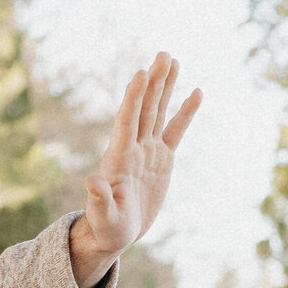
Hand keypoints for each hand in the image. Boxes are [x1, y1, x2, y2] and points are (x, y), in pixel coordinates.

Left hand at [68, 52, 202, 287]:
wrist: (116, 232)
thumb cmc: (107, 228)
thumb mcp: (103, 217)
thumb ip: (99, 199)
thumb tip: (91, 181)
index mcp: (119, 158)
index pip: (127, 122)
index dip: (133, 98)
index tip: (141, 73)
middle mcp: (133, 148)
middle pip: (145, 109)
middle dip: (154, 82)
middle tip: (163, 54)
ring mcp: (148, 151)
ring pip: (159, 113)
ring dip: (166, 87)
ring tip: (173, 60)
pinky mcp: (162, 159)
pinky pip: (176, 131)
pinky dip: (185, 113)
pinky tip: (195, 92)